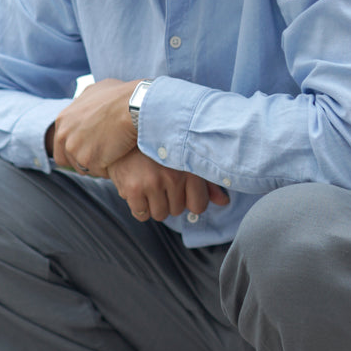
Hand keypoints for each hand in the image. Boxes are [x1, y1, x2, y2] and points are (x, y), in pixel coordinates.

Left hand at [47, 78, 138, 175]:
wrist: (134, 105)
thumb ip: (83, 104)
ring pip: (83, 167)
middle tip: (101, 154)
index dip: (74, 149)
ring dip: (96, 164)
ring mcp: (75, 149)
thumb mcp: (95, 91)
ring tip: (112, 153)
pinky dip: (108, 168)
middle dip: (84, 159)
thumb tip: (80, 106)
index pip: (60, 146)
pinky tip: (118, 156)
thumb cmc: (120, 95)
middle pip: (69, 160)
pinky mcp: (88, 160)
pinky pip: (97, 171)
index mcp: (63, 119)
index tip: (88, 149)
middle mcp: (64, 135)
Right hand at [107, 149, 229, 221]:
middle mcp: (173, 176)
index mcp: (190, 168)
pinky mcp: (133, 189)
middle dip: (171, 202)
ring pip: (160, 214)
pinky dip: (140, 208)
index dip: (190, 201)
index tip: (182, 191)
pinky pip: (141, 215)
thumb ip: (208, 183)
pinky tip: (138, 193)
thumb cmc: (160, 150)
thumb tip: (225, 202)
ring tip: (150, 188)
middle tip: (162, 184)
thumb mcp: (187, 160)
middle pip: (178, 211)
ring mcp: (152, 183)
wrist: (126, 136)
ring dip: (155, 206)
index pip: (199, 205)